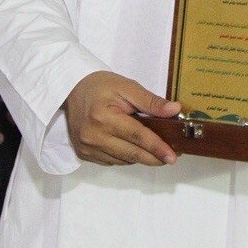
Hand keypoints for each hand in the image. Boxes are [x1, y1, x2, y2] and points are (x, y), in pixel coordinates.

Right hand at [64, 71, 179, 166]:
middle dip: (153, 157)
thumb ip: (151, 101)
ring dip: (140, 157)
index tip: (172, 155)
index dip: (157, 147)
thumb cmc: (100, 86)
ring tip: (155, 150)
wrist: (72, 89)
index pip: (137, 136)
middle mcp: (93, 136)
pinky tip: (133, 147)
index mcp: (104, 117)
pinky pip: (112, 161)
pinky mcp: (84, 154)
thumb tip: (174, 110)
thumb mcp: (128, 87)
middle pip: (131, 154)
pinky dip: (125, 157)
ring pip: (122, 160)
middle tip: (171, 157)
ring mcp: (87, 147)